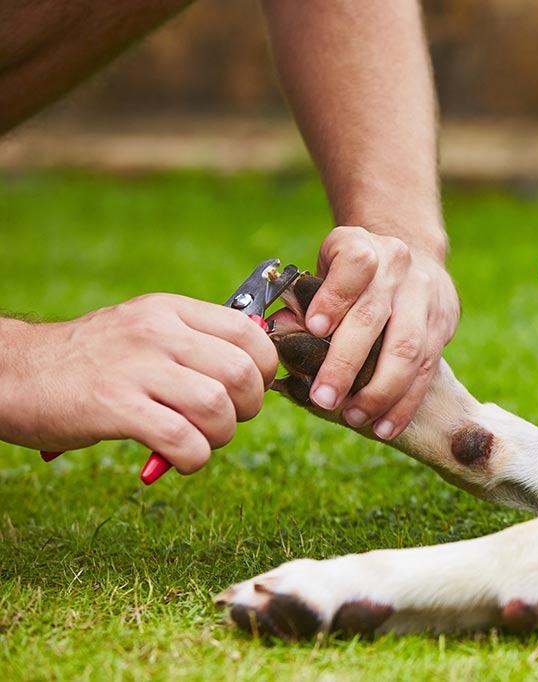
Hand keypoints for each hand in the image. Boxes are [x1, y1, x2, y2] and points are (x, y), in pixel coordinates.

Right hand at [0, 295, 277, 472]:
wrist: (13, 372)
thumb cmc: (90, 361)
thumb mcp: (144, 331)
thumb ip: (195, 343)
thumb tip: (256, 369)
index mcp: (170, 310)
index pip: (249, 332)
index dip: (264, 368)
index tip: (250, 389)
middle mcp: (156, 332)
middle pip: (242, 372)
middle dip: (248, 407)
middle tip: (225, 421)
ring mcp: (135, 367)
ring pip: (217, 405)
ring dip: (220, 435)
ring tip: (200, 441)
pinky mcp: (113, 406)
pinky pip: (182, 438)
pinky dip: (194, 457)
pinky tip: (179, 459)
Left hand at [300, 225, 458, 438]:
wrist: (413, 256)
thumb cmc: (355, 273)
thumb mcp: (327, 268)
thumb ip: (306, 299)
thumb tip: (281, 332)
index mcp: (363, 247)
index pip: (354, 265)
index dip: (334, 297)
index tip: (314, 328)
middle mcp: (398, 268)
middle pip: (375, 316)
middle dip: (347, 363)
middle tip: (323, 398)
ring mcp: (425, 297)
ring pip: (408, 349)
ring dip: (380, 391)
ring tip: (355, 417)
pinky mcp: (443, 325)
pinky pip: (426, 371)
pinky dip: (404, 403)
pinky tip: (384, 425)